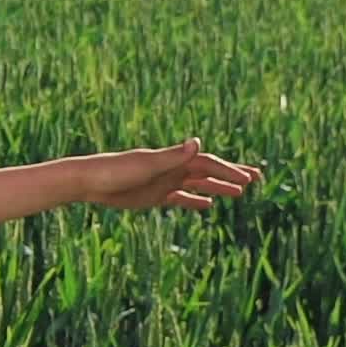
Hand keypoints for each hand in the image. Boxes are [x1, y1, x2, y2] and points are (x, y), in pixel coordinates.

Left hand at [78, 138, 261, 211]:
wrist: (88, 181)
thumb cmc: (115, 170)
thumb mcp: (146, 164)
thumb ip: (172, 155)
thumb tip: (197, 142)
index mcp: (172, 159)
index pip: (208, 163)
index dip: (229, 171)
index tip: (249, 180)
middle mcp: (172, 168)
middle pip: (208, 171)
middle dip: (232, 174)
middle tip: (257, 178)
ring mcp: (164, 181)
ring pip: (198, 184)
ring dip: (218, 187)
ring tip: (240, 193)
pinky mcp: (154, 195)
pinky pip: (180, 198)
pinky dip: (195, 200)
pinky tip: (208, 204)